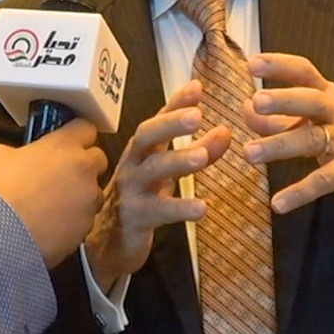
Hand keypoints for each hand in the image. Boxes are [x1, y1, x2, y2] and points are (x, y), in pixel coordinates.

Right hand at [0, 119, 107, 267]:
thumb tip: (20, 158)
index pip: (86, 128)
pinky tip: (53, 224)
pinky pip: (86, 218)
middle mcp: (84, 169)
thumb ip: (20, 151)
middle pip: (99, 159)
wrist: (0, 234)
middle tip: (62, 173)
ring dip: (82, 195)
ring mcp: (88, 200)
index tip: (66, 142)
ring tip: (57, 204)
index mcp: (64, 145)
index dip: (75, 135)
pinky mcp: (87, 227)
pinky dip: (74, 220)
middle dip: (84, 164)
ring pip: (95, 192)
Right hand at [85, 80, 231, 291]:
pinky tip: (200, 208)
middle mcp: (133, 165)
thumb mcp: (168, 173)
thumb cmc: (141, 200)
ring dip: (177, 161)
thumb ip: (199, 151)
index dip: (175, 104)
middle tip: (196, 116)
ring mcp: (131, 191)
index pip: (157, 120)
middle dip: (170, 125)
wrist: (108, 245)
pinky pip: (157, 212)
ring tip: (203, 157)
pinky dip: (179, 208)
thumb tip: (225, 130)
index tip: (196, 87)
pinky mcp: (135, 219)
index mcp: (141, 151)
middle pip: (146, 137)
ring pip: (152, 171)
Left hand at [241, 53, 333, 214]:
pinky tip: (278, 203)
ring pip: (311, 140)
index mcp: (325, 96)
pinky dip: (300, 192)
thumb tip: (244, 108)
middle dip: (284, 100)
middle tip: (256, 101)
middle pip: (311, 100)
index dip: (280, 65)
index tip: (252, 63)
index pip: (304, 72)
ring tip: (249, 153)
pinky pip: (323, 181)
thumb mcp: (311, 122)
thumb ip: (276, 117)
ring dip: (279, 146)